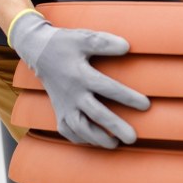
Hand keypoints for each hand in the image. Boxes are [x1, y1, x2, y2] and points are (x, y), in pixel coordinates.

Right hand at [10, 11, 149, 147]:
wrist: (37, 50)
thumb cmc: (64, 43)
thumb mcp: (83, 37)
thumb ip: (104, 42)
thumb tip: (126, 47)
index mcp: (80, 75)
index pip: (107, 88)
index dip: (127, 97)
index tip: (146, 105)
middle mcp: (72, 93)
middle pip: (95, 114)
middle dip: (115, 126)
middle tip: (133, 138)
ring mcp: (64, 104)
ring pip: (80, 128)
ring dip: (97, 138)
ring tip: (115, 144)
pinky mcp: (58, 110)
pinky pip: (67, 130)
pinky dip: (80, 139)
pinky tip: (94, 142)